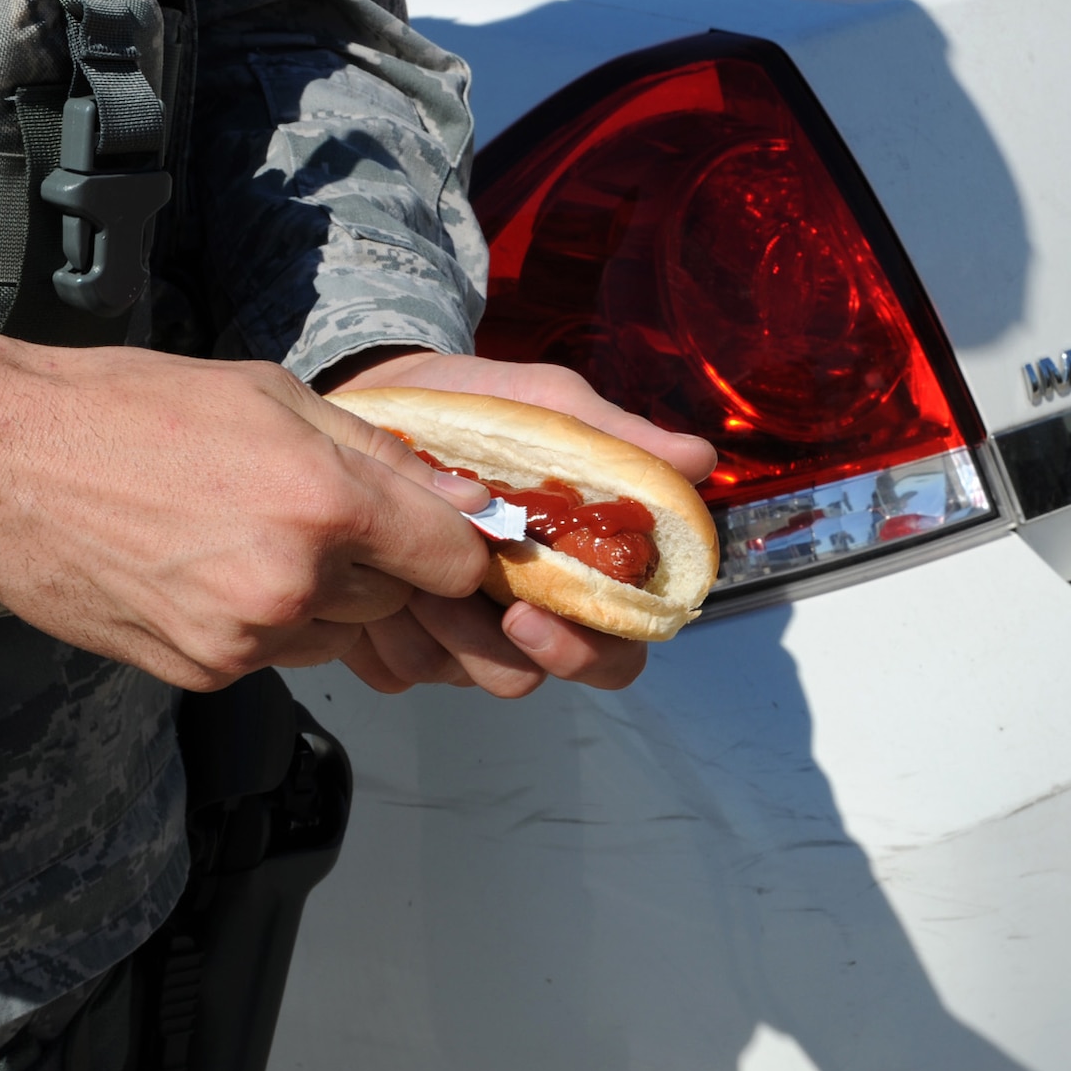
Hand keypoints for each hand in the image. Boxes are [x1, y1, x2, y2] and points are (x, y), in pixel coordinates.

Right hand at [0, 332, 495, 691]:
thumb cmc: (135, 408)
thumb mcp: (276, 396)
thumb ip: (383, 456)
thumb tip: (472, 502)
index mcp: (323, 502)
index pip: (451, 558)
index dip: (455, 544)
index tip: (441, 530)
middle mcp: (291, 584)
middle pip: (396, 600)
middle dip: (378, 564)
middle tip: (315, 512)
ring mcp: (243, 639)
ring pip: (338, 632)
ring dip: (321, 597)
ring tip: (248, 532)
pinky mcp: (202, 672)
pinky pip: (277, 655)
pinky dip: (265, 621)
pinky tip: (208, 565)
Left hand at [320, 348, 716, 698]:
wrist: (380, 392)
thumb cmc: (477, 406)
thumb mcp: (548, 406)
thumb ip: (615, 443)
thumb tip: (700, 460)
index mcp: (577, 574)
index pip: (614, 649)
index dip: (584, 652)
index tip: (526, 613)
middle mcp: (525, 613)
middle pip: (526, 678)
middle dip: (482, 645)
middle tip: (442, 590)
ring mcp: (459, 631)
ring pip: (455, 676)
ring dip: (426, 631)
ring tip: (398, 569)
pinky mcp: (396, 637)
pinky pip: (394, 669)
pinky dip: (378, 634)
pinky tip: (370, 579)